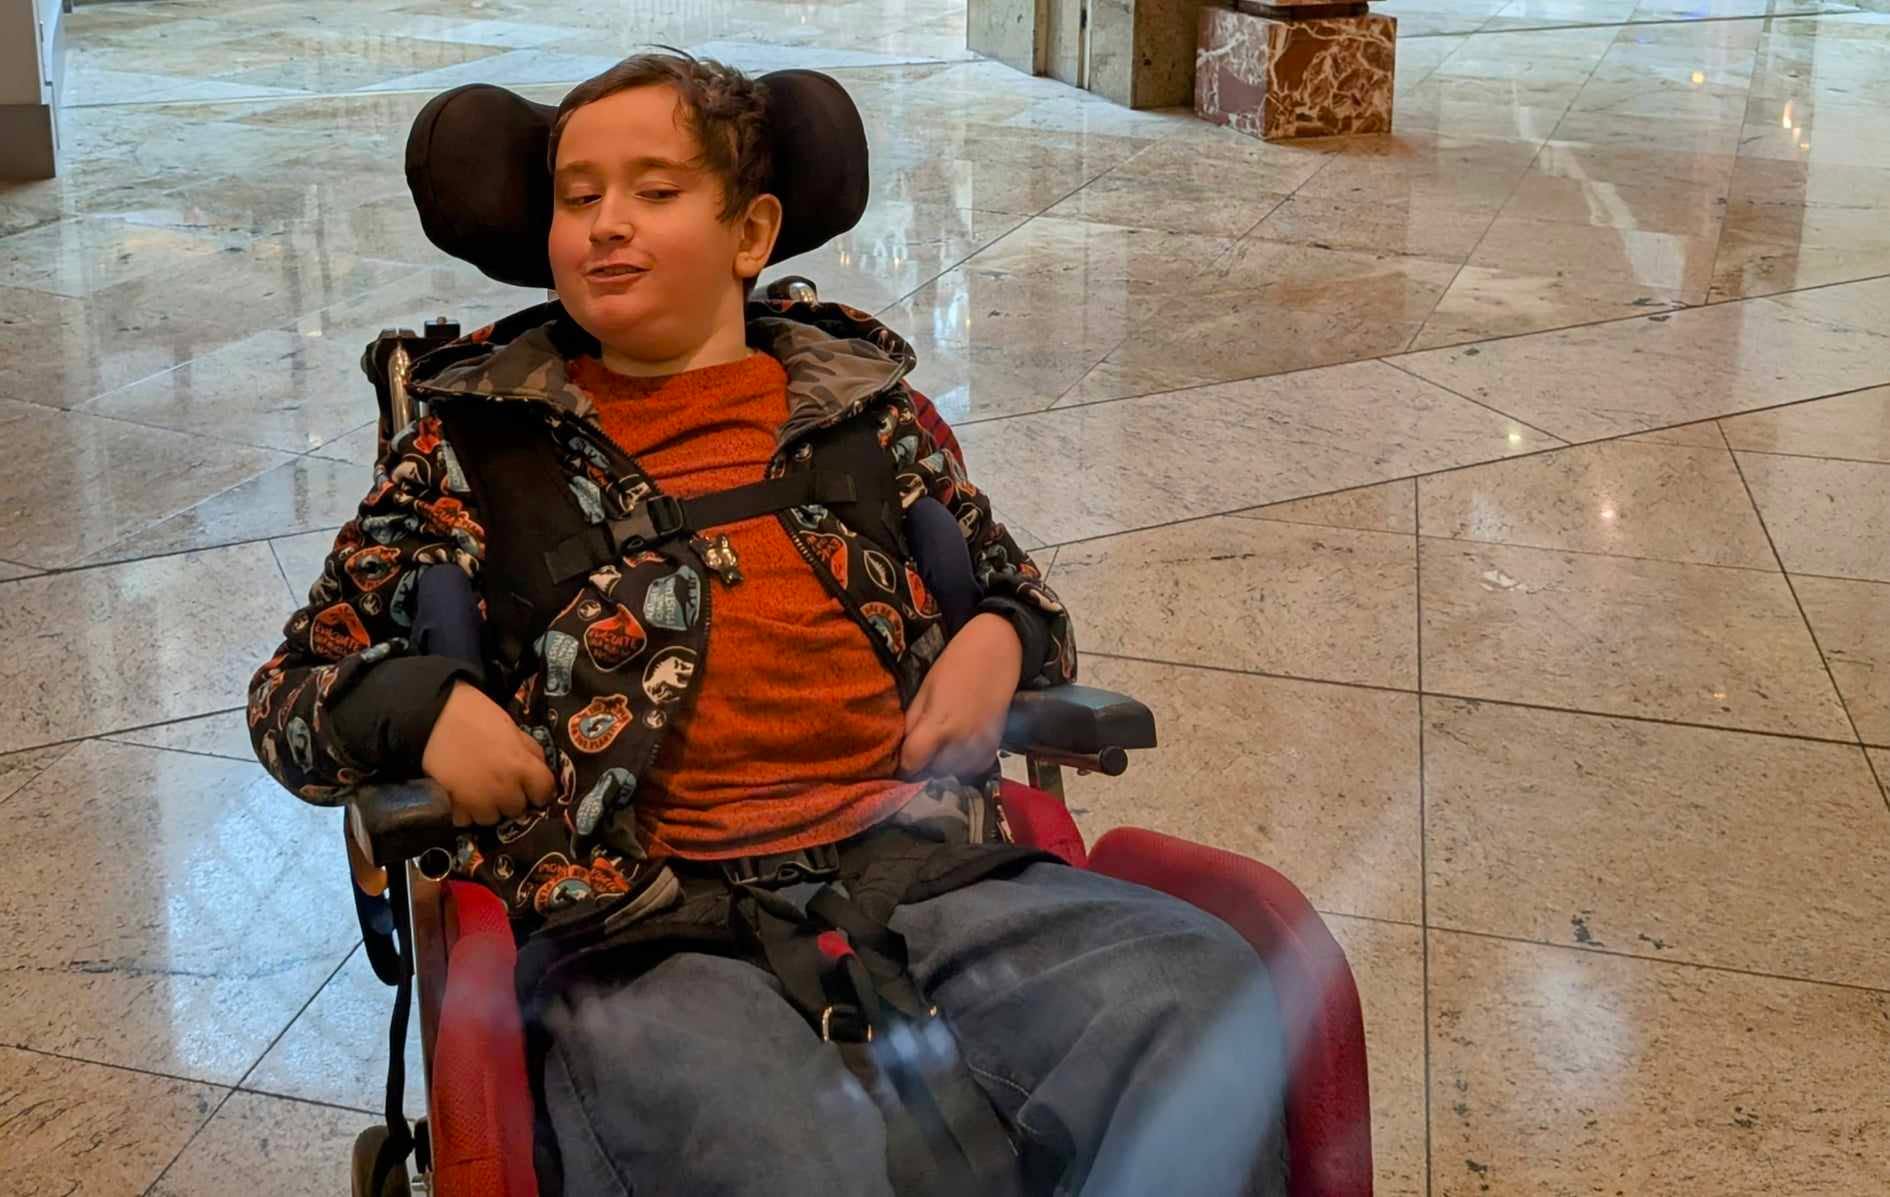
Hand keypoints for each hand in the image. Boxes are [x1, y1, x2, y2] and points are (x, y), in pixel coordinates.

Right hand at [421, 681, 555, 826]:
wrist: (432, 716)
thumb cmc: (475, 715)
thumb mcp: (511, 727)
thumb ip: (529, 751)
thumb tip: (540, 768)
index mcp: (521, 766)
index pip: (545, 792)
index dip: (540, 789)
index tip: (533, 787)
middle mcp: (504, 789)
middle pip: (518, 809)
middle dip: (513, 798)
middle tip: (502, 784)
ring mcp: (478, 801)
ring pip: (492, 818)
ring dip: (489, 807)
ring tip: (480, 791)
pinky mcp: (453, 807)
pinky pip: (466, 820)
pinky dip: (464, 812)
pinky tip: (461, 797)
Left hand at [899, 614, 1021, 780]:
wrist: (998, 652)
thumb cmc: (955, 664)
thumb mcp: (924, 689)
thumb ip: (912, 722)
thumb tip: (902, 747)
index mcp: (938, 726)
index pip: (912, 764)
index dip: (903, 765)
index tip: (901, 760)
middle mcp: (960, 742)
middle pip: (932, 772)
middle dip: (923, 765)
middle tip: (921, 750)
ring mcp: (980, 746)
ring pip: (953, 774)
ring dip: (943, 766)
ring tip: (940, 748)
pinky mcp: (995, 747)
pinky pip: (973, 769)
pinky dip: (963, 764)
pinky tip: (959, 747)